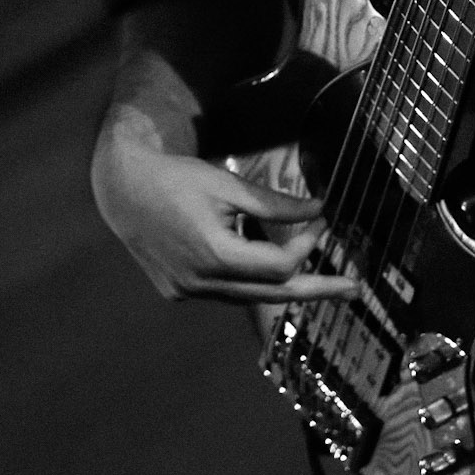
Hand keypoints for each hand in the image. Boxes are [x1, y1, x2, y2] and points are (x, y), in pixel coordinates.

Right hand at [93, 141, 358, 304]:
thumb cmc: (177, 178)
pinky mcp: (178, 291)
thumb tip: (321, 210)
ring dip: (281, 284)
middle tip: (352, 288)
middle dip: (316, 289)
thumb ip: (275, 203)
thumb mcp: (228, 184)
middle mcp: (201, 282)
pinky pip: (226, 292)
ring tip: (315, 276)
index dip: (307, 245)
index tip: (323, 224)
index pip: (279, 265)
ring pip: (249, 297)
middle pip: (273, 295)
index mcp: (215, 255)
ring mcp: (187, 292)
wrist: (123, 187)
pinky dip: (248, 279)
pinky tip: (255, 259)